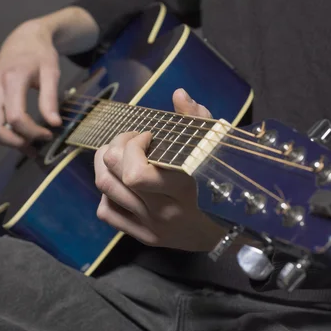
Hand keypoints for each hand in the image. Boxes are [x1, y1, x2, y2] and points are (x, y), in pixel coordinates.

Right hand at [0, 20, 61, 148]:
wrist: (23, 38)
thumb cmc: (40, 54)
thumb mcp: (52, 72)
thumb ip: (51, 99)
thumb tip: (54, 124)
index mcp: (11, 81)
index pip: (16, 118)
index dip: (33, 132)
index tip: (49, 134)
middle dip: (14, 143)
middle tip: (35, 146)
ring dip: (9, 141)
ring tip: (31, 144)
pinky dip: (7, 132)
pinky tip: (24, 131)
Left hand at [93, 89, 225, 251]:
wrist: (225, 231)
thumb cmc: (221, 182)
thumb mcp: (214, 148)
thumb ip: (197, 120)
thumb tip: (179, 93)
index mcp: (183, 189)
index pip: (135, 173)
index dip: (132, 147)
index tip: (148, 136)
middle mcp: (163, 211)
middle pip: (114, 176)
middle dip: (115, 147)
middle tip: (131, 140)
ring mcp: (150, 226)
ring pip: (105, 190)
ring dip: (105, 164)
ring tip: (120, 154)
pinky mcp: (143, 236)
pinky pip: (106, 212)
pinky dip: (107, 192)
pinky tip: (122, 181)